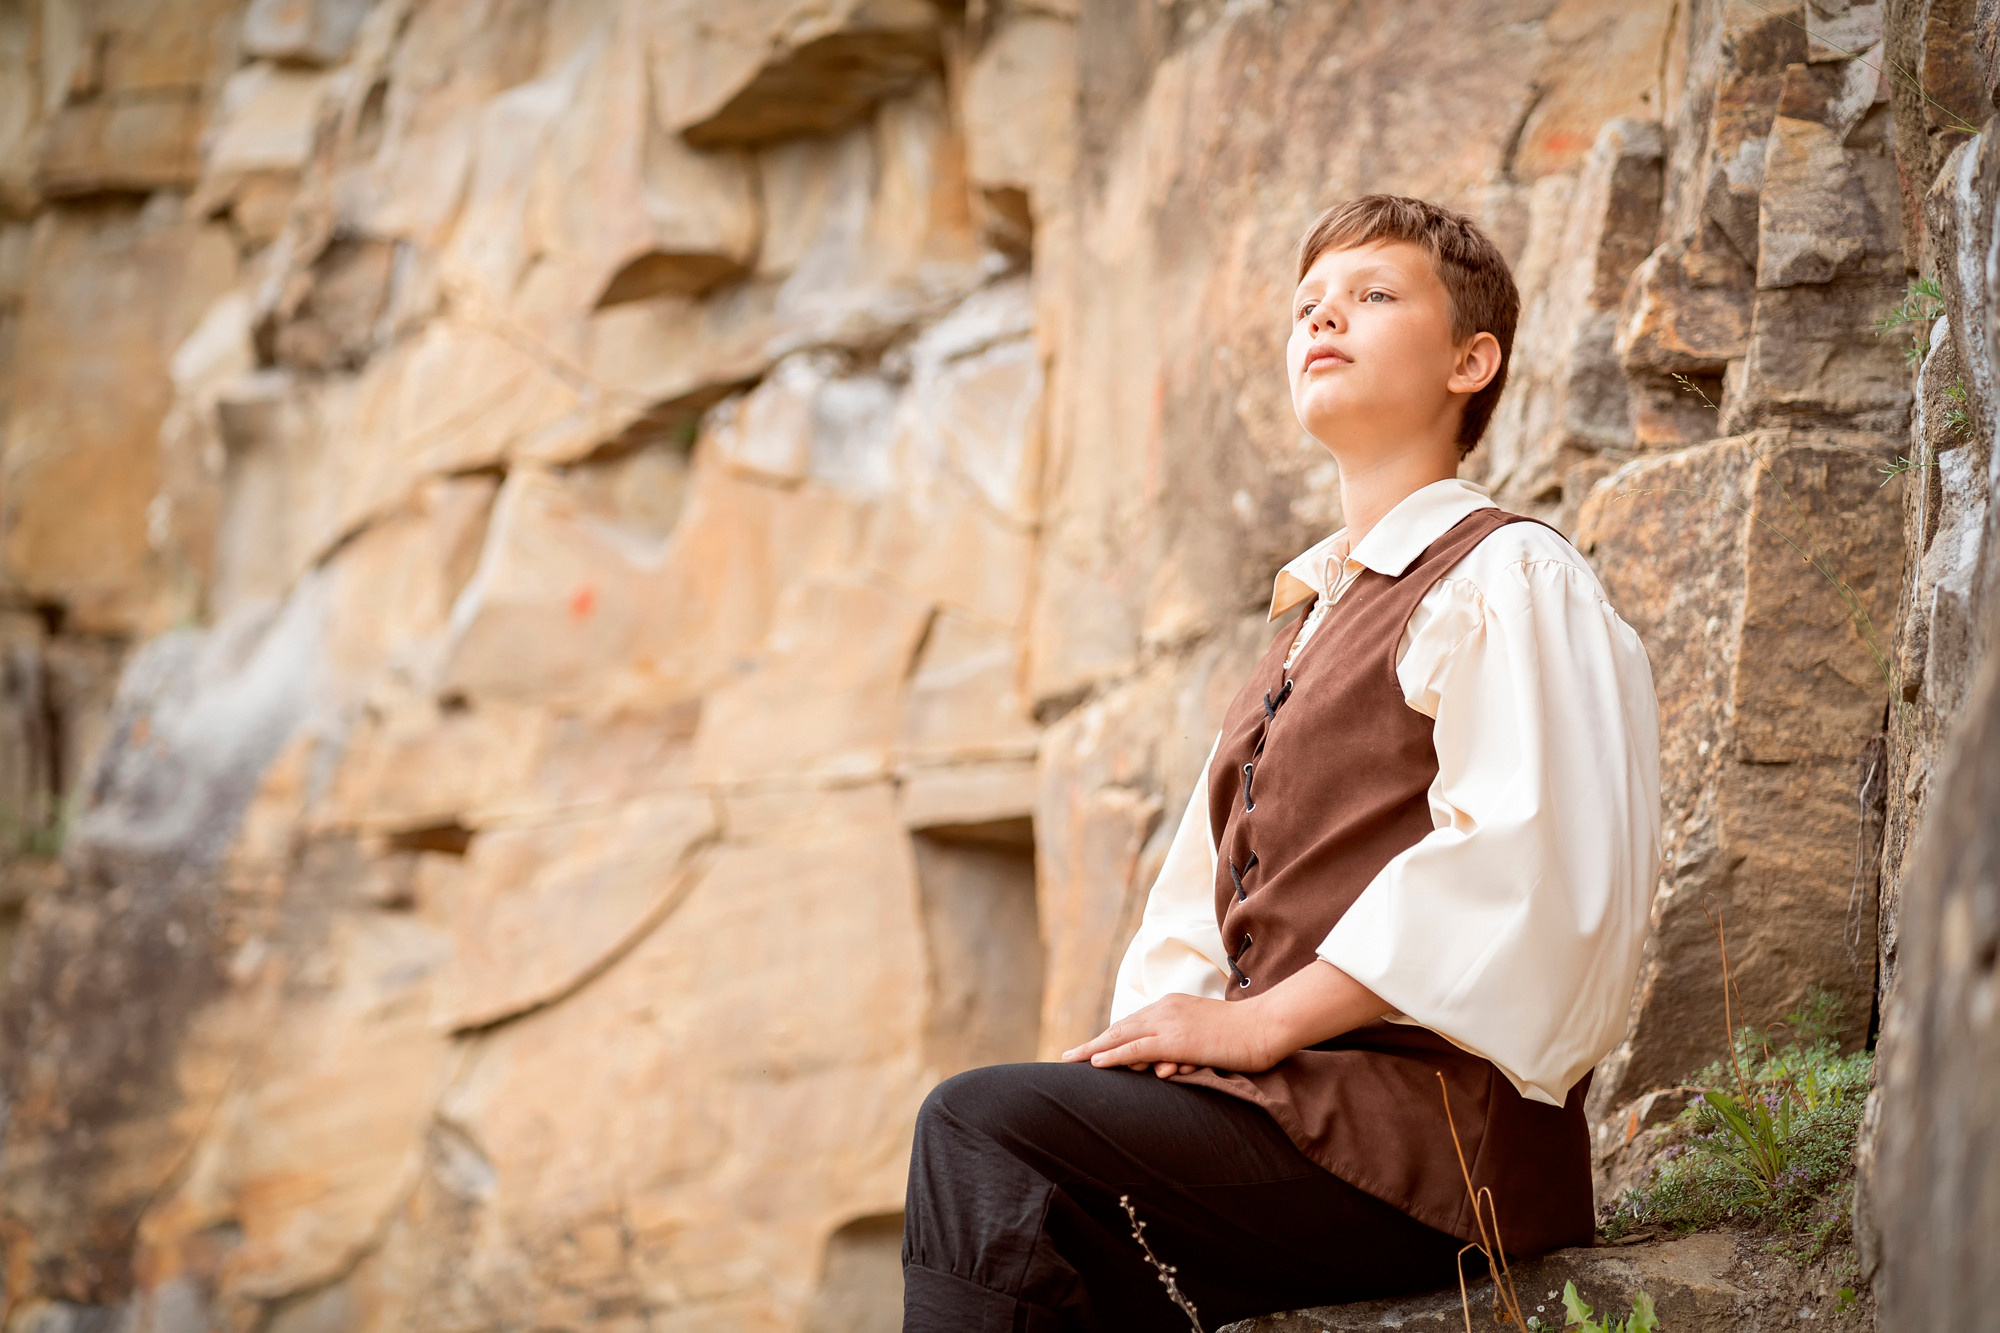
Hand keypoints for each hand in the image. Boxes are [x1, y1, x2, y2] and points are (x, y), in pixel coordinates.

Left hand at [1061, 961, 1391, 1078]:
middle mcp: (1166, 1010)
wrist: (1266, 1026)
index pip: (1134, 1023)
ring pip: (1123, 1037)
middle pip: (1121, 1028)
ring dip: (1095, 1050)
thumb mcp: (1205, 1037)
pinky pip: (1138, 1048)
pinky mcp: (1177, 1040)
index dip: (1110, 1037)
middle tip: (1068, 1056)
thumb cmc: (1242, 1035)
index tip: (1090, 1048)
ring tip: (1072, 1061)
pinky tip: (1097, 1062)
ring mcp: (1170, 1024)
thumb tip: (1162, 1068)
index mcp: (1172, 1006)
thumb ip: (1181, 1049)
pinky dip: (1114, 1055)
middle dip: (1093, 1044)